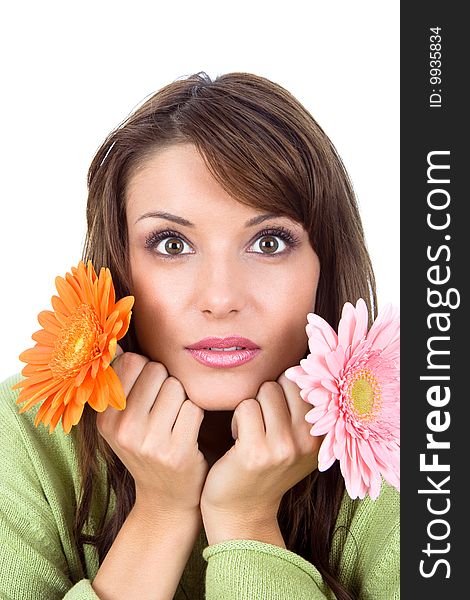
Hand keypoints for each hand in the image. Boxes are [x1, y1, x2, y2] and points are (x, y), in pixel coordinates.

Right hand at [96, 345, 208, 517]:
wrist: (165, 498)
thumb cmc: (147, 447)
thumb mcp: (122, 420)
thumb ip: (119, 381)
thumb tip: (114, 341)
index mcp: (105, 416)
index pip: (131, 361)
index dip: (147, 371)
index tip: (147, 392)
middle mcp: (122, 429)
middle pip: (157, 371)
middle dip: (166, 384)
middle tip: (163, 410)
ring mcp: (149, 442)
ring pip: (177, 387)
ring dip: (182, 400)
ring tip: (174, 422)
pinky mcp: (176, 451)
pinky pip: (193, 407)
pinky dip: (195, 416)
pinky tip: (187, 433)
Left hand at [200, 373, 320, 536]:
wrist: (242, 510)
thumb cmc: (267, 466)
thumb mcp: (297, 440)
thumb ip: (307, 408)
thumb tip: (306, 362)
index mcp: (324, 434)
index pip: (309, 381)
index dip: (288, 386)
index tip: (280, 408)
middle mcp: (310, 440)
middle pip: (286, 381)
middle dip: (269, 394)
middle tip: (264, 422)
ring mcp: (285, 447)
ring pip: (265, 390)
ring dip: (252, 406)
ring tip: (252, 431)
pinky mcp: (256, 452)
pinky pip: (245, 407)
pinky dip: (237, 419)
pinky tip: (239, 440)